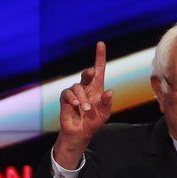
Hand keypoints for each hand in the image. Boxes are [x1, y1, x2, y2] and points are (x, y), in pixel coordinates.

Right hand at [56, 41, 113, 167]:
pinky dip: (73, 99)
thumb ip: (108, 103)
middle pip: (86, 74)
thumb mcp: (105, 113)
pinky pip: (67, 94)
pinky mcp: (65, 99)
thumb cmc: (93, 122)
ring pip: (77, 87)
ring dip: (82, 98)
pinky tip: (76, 105)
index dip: (99, 56)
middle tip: (91, 73)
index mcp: (97, 88)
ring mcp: (75, 93)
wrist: (80, 133)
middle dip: (88, 73)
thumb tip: (110, 91)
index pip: (99, 69)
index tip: (100, 44)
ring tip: (86, 109)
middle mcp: (86, 88)